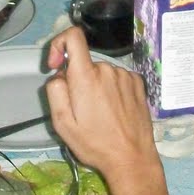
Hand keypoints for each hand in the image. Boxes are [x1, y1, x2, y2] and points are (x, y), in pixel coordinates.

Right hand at [44, 26, 166, 194]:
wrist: (132, 158)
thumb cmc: (95, 144)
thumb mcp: (63, 123)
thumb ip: (55, 91)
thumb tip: (59, 75)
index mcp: (87, 77)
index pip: (73, 36)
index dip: (59, 44)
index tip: (56, 65)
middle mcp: (108, 69)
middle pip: (85, 63)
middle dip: (78, 80)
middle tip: (81, 109)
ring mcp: (125, 75)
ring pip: (101, 72)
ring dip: (96, 86)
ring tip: (100, 114)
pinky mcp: (138, 83)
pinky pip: (116, 78)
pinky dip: (111, 89)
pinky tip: (114, 111)